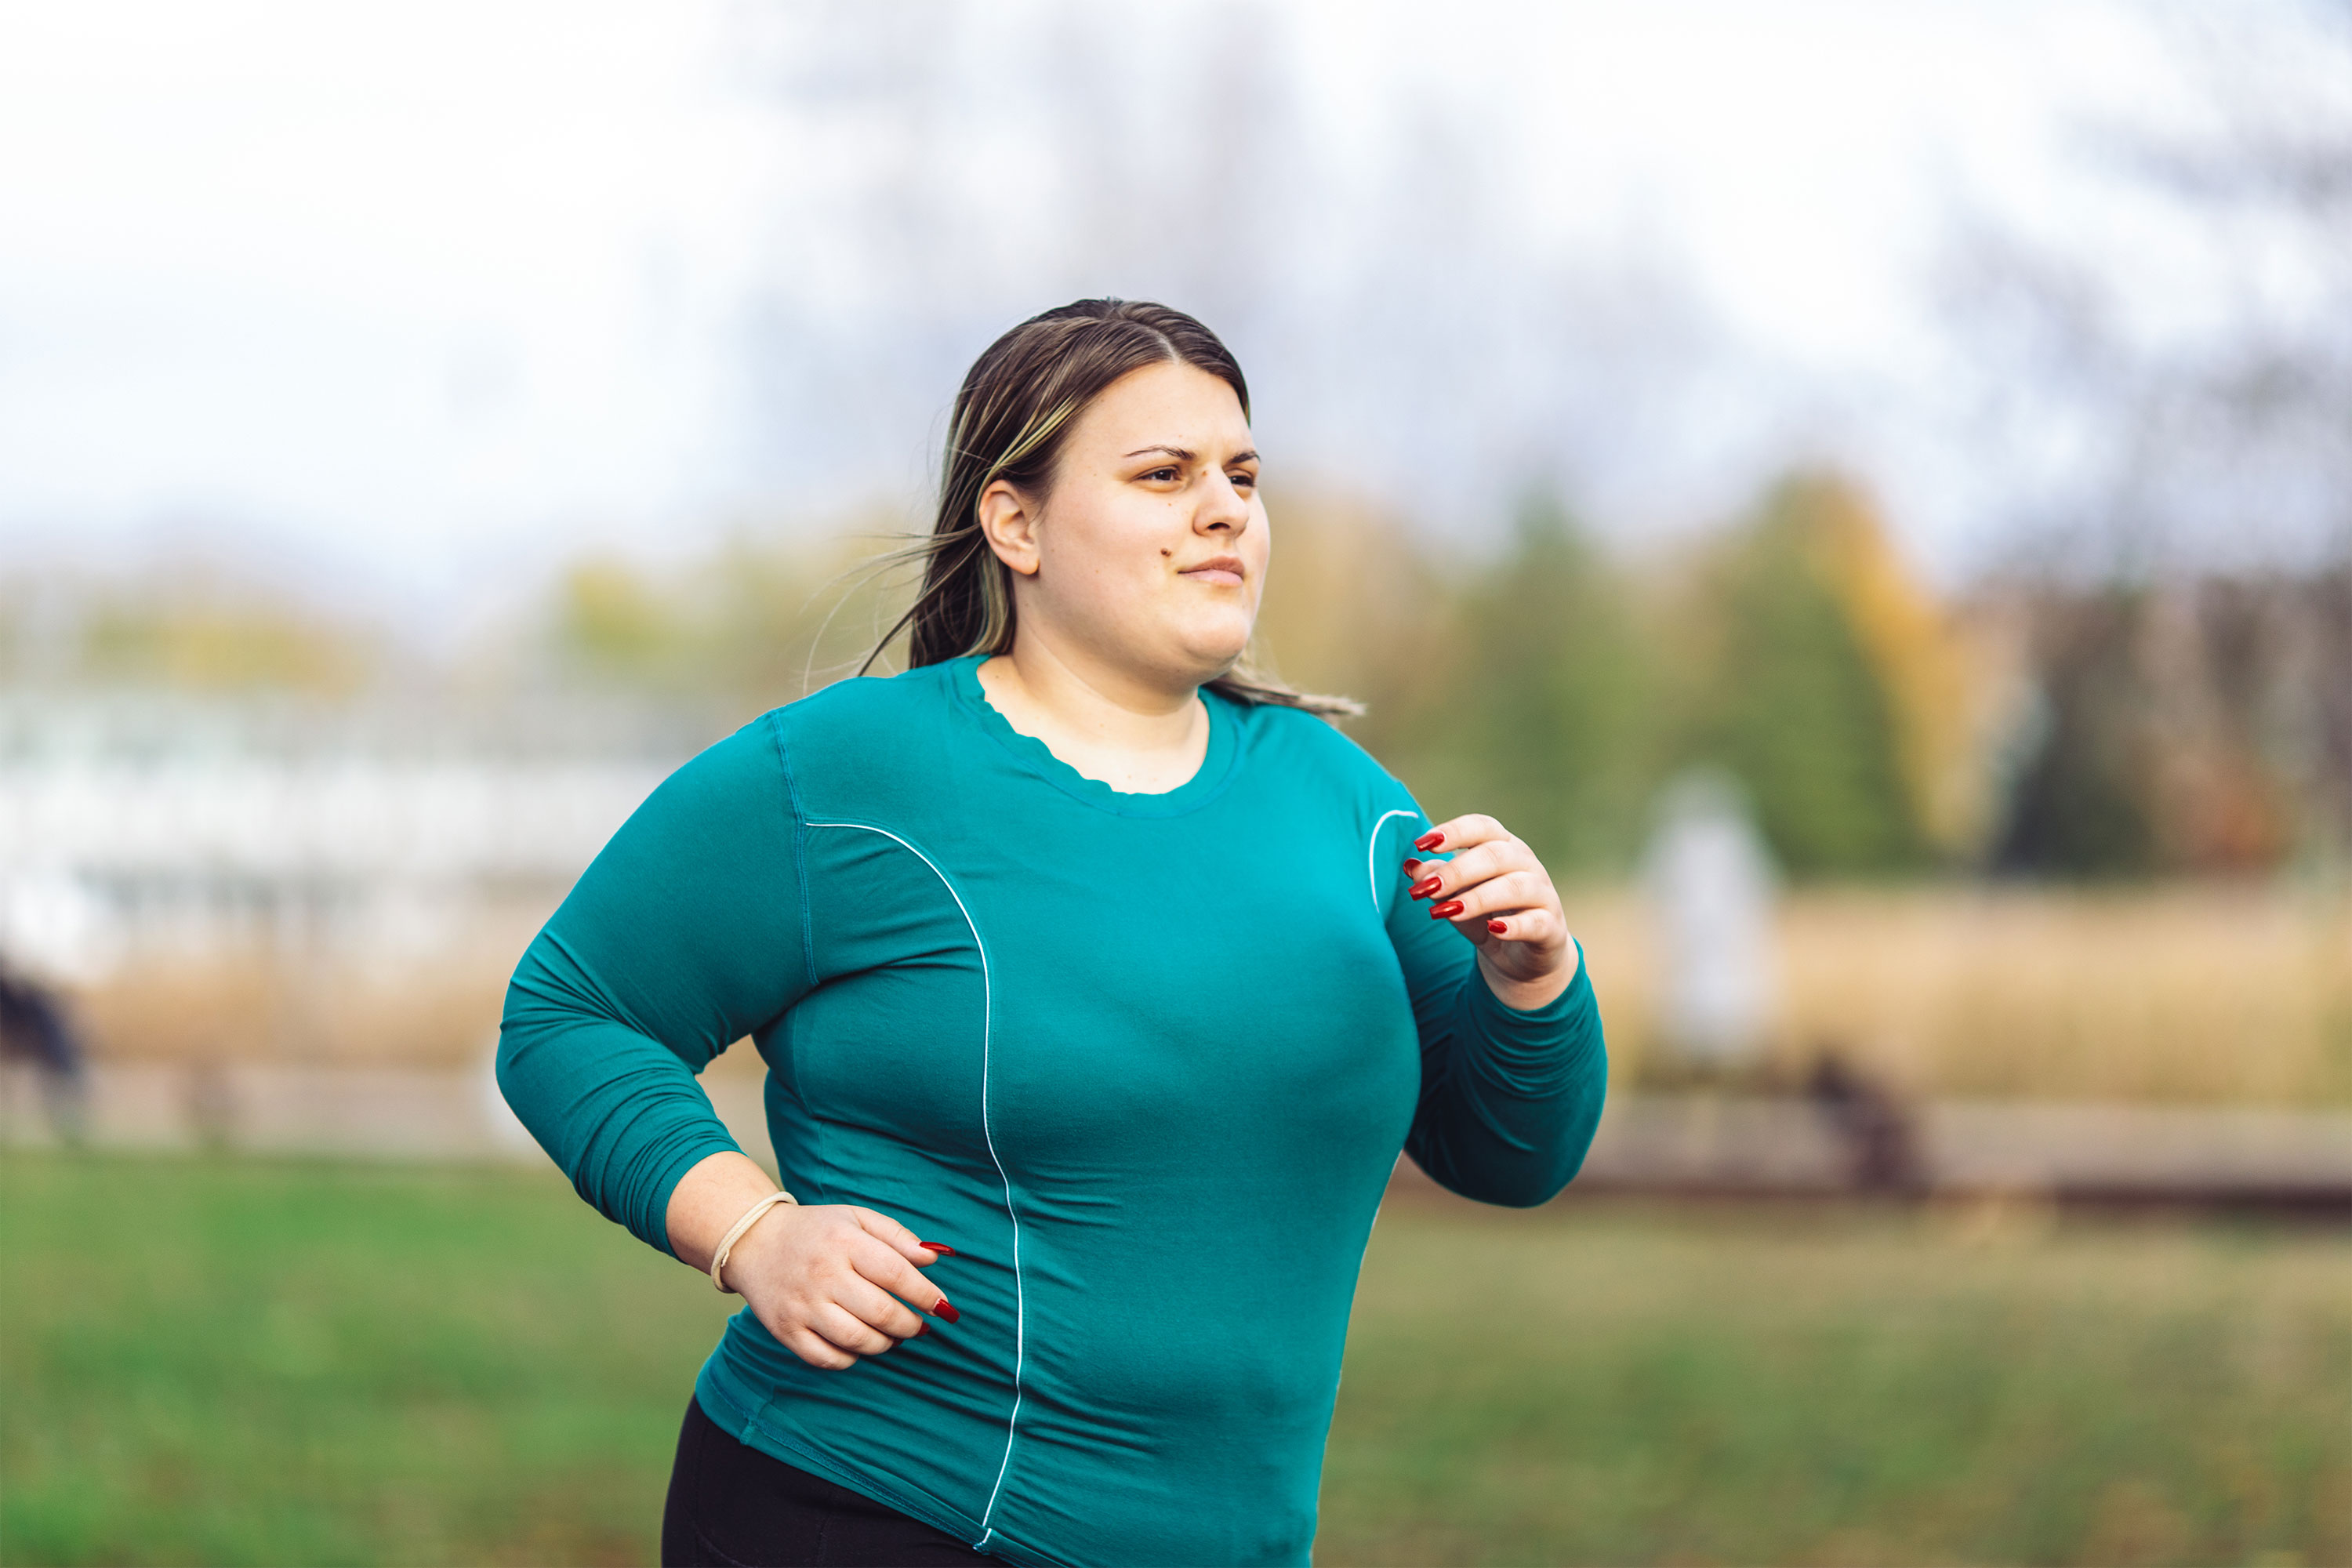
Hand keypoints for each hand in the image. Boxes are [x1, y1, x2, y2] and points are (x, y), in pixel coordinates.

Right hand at [724, 1201, 956, 1370]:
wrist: (754, 1242)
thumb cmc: (817, 1230)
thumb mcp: (857, 1217)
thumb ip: (897, 1236)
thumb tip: (933, 1260)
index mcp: (843, 1241)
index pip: (897, 1273)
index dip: (926, 1294)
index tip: (943, 1305)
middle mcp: (822, 1274)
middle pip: (881, 1312)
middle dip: (911, 1325)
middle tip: (920, 1325)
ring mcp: (802, 1305)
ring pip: (857, 1340)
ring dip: (886, 1344)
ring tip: (894, 1335)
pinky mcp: (786, 1331)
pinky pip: (828, 1359)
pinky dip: (852, 1358)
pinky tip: (860, 1344)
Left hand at [1403, 813, 1579, 1010]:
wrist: (1522, 959)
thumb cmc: (1486, 916)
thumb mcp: (1455, 898)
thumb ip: (1437, 880)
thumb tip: (1412, 866)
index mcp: (1503, 847)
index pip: (1482, 827)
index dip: (1454, 832)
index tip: (1422, 844)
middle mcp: (1526, 864)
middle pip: (1494, 855)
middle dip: (1457, 871)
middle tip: (1427, 888)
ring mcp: (1542, 894)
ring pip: (1514, 886)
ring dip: (1477, 898)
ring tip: (1447, 911)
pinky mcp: (1550, 927)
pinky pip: (1535, 922)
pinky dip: (1514, 925)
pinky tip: (1493, 929)